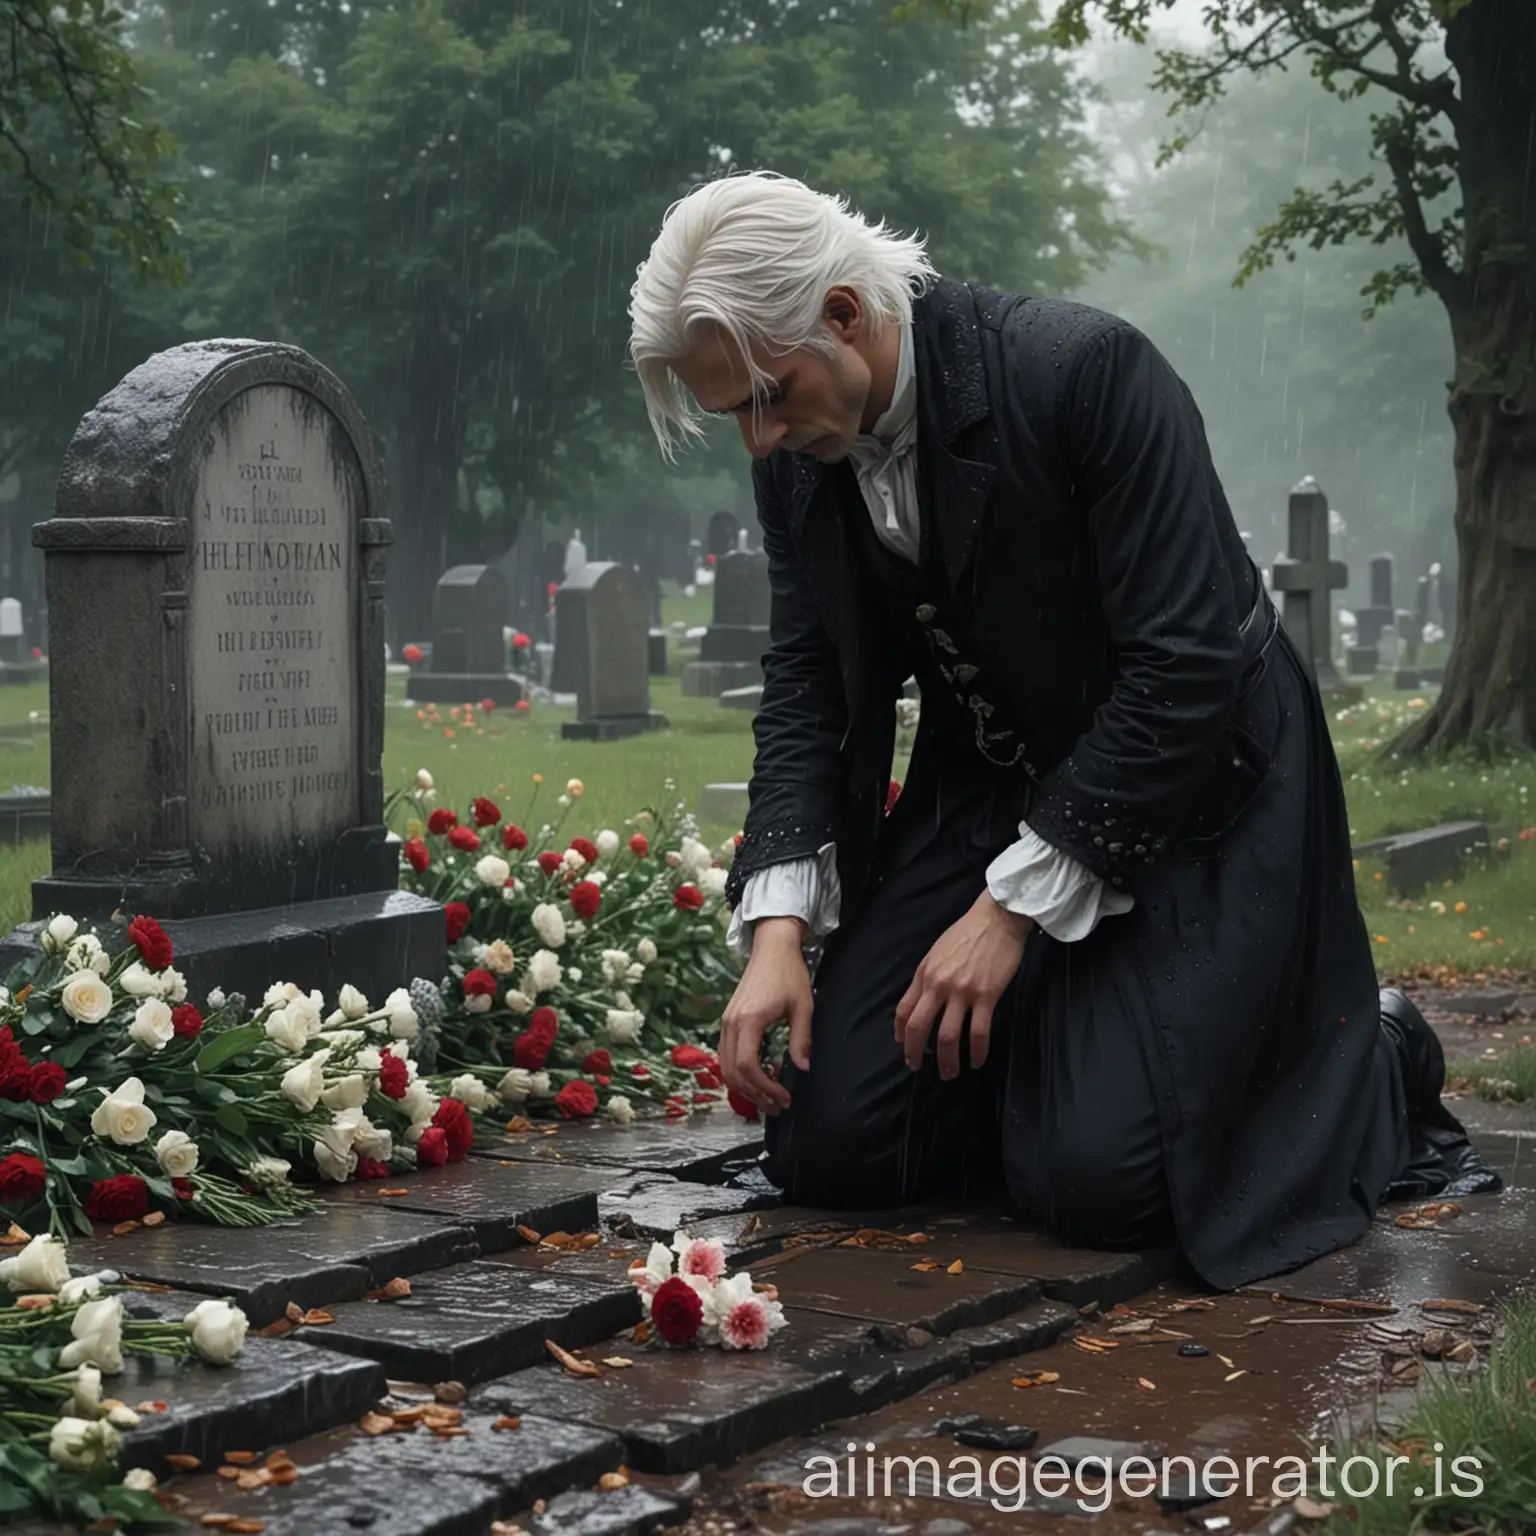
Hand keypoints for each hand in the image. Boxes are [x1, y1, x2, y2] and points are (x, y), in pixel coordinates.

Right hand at [719, 917, 812, 1115]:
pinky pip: (727, 1054)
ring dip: (745, 1086)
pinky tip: (759, 1077)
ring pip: (726, 1066)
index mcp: (749, 1020)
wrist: (773, 948)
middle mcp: (731, 1023)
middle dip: (754, 1094)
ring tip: (768, 1098)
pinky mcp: (728, 1020)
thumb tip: (803, 1069)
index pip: (747, 1065)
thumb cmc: (789, 973)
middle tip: (777, 1107)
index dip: (764, 1087)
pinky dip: (740, 1072)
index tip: (784, 1098)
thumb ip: (802, 1040)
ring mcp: (726, 1021)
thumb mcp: (803, 1007)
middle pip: (733, 1071)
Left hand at [894, 891, 1032, 1077]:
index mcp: (924, 974)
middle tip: (917, 1068)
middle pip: (919, 1026)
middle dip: (915, 1052)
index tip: (903, 1046)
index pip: (904, 1010)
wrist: (997, 919)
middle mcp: (939, 984)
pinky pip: (978, 1032)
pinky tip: (976, 1061)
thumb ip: (927, 977)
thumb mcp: (936, 952)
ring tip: (950, 1073)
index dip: (901, 1033)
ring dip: (947, 1060)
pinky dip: (976, 1052)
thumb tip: (920, 1002)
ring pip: (947, 1036)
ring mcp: (962, 991)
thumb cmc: (967, 933)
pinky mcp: (986, 996)